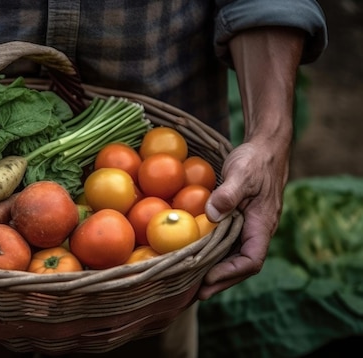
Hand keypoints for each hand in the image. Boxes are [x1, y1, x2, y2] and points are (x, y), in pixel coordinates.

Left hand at [197, 140, 287, 299]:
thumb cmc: (254, 161)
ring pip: (233, 256)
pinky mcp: (238, 221)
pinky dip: (212, 253)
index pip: (251, 260)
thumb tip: (211, 214)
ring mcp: (248, 227)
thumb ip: (228, 194)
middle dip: (220, 280)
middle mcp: (257, 231)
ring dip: (215, 270)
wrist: (264, 149)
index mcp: (262, 225)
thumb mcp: (241, 174)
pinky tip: (193, 256)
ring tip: (191, 283)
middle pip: (240, 265)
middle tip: (195, 293)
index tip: (208, 279)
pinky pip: (226, 242)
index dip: (231, 273)